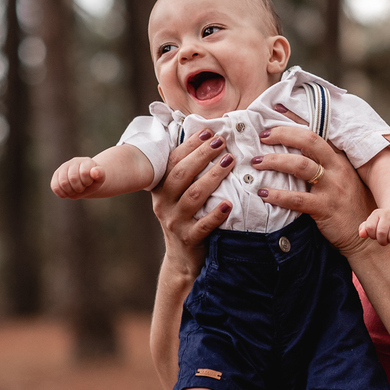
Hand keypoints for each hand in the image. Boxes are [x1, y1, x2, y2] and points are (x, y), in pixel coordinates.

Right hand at [51, 157, 105, 197]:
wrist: (85, 182)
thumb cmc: (93, 181)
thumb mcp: (100, 179)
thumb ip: (100, 175)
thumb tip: (94, 171)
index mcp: (86, 161)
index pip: (84, 173)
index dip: (87, 182)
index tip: (89, 182)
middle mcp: (73, 162)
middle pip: (73, 178)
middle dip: (79, 188)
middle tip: (82, 188)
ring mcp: (63, 168)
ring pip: (63, 183)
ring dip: (71, 191)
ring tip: (75, 190)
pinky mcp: (56, 175)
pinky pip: (55, 187)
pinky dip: (62, 194)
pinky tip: (68, 192)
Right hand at [151, 129, 235, 276]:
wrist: (182, 258)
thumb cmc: (186, 219)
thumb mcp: (179, 196)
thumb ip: (187, 173)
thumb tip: (208, 140)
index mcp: (160, 189)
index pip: (173, 161)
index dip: (191, 145)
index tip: (209, 131)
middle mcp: (163, 204)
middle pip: (182, 175)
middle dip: (202, 155)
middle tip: (222, 142)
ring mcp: (174, 222)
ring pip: (194, 196)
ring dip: (212, 177)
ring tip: (229, 162)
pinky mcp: (188, 239)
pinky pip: (203, 225)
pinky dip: (216, 214)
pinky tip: (228, 204)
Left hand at [251, 125, 374, 256]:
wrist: (367, 236)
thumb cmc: (351, 208)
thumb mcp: (343, 181)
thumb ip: (325, 167)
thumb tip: (296, 155)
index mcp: (340, 159)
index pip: (316, 131)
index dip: (295, 119)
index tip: (275, 109)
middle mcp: (338, 169)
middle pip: (308, 141)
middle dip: (282, 134)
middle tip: (262, 136)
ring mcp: (333, 187)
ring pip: (300, 166)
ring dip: (275, 161)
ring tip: (257, 163)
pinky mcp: (326, 208)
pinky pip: (297, 198)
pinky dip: (277, 195)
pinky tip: (263, 193)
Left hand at [359, 208, 389, 246]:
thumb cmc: (382, 224)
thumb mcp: (372, 224)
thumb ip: (364, 229)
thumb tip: (362, 235)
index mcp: (377, 214)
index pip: (370, 228)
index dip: (372, 235)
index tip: (376, 235)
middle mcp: (388, 214)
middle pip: (381, 233)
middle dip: (382, 241)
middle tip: (385, 239)